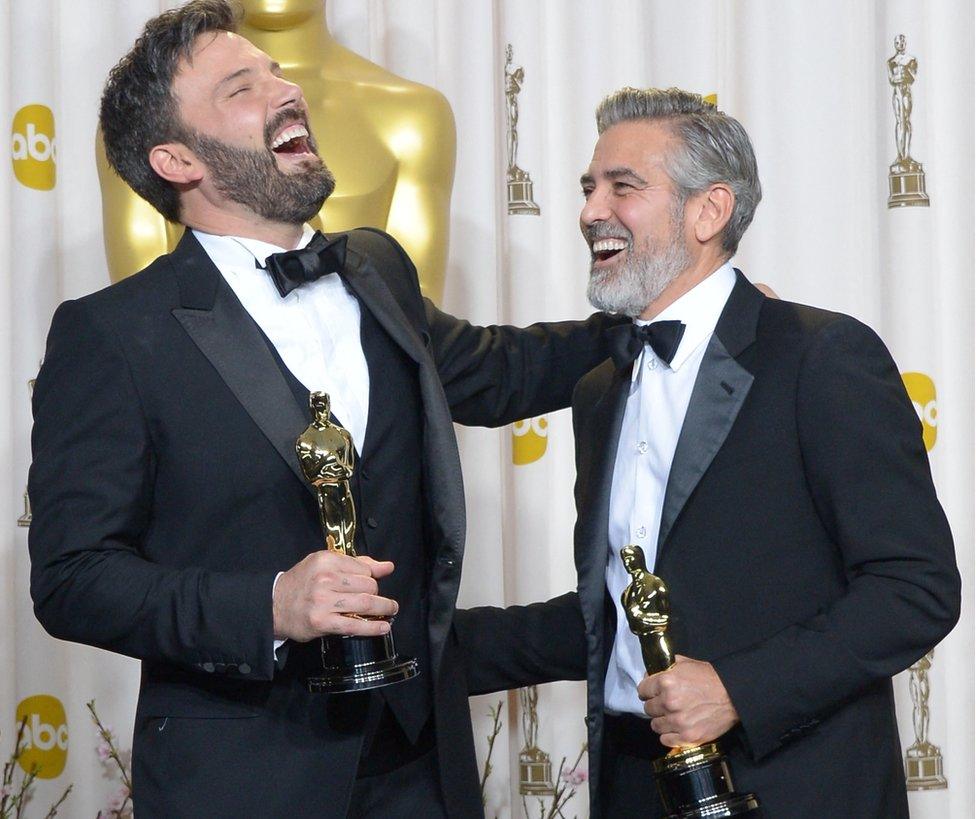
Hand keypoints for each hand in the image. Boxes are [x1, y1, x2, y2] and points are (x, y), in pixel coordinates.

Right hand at [272, 551, 397, 641]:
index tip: (373, 584)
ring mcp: (323, 601)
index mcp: (326, 560)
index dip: (372, 577)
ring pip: (366, 603)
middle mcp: (325, 578)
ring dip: (384, 608)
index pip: (364, 568)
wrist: (273, 606)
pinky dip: (373, 628)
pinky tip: (383, 627)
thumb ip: (357, 563)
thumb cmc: (302, 583)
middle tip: (379, 600)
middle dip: (377, 594)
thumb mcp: (324, 564)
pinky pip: (355, 625)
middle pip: (368, 586)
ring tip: (390, 610)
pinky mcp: (322, 622)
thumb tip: (388, 566)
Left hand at [638, 655, 738, 747]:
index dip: (647, 691)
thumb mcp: (687, 664)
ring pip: (655, 725)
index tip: (652, 693)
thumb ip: (667, 666)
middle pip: (648, 708)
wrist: (734, 696)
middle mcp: (669, 702)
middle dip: (655, 706)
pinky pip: (665, 740)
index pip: (642, 690)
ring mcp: (678, 721)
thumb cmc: (711, 678)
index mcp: (666, 681)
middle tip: (665, 704)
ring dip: (662, 721)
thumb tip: (652, 671)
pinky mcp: (687, 737)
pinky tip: (676, 729)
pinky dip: (669, 736)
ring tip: (672, 717)